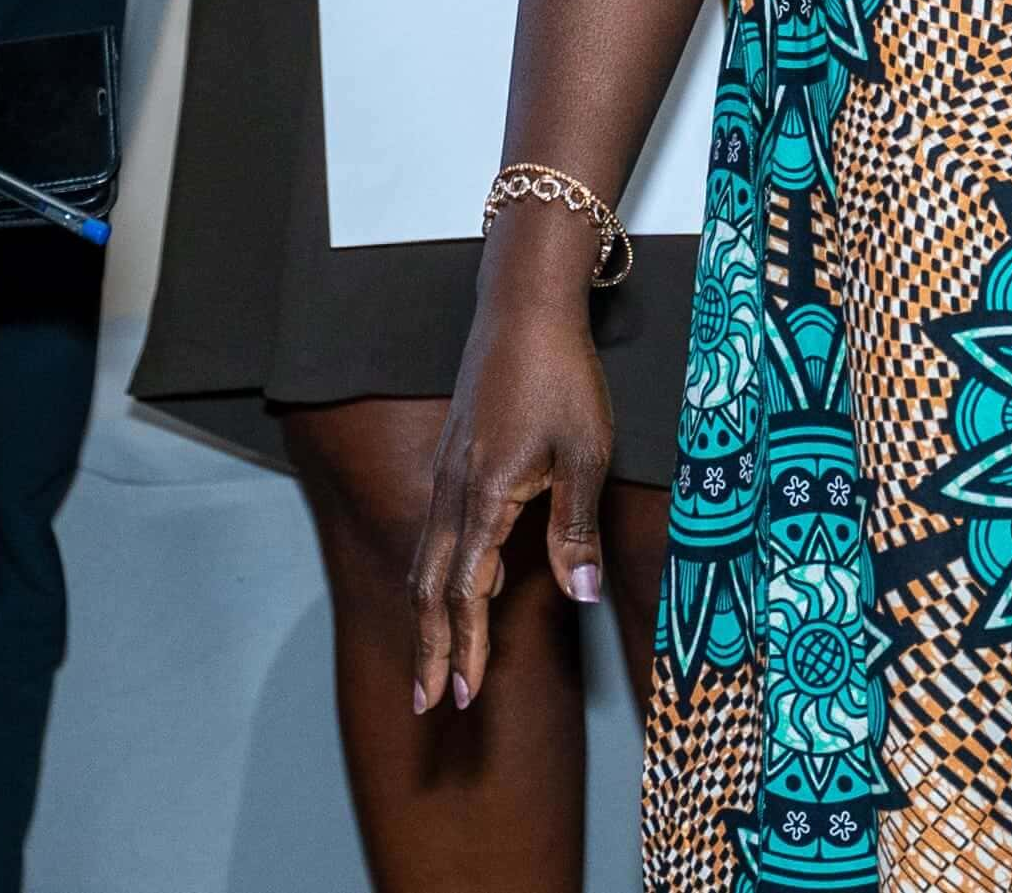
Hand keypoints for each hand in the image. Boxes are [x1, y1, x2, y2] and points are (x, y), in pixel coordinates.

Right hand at [407, 268, 622, 708]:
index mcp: (486, 496)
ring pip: (425, 563)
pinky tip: (448, 594)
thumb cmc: (562, 377)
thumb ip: (576, 527)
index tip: (465, 694)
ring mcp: (446, 476)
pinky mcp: (450, 463)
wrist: (523, 309)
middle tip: (428, 703)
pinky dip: (433, 578)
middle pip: (429, 588)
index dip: (466, 647)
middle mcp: (453, 493)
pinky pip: (433, 535)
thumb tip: (581, 596)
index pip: (466, 592)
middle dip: (430, 648)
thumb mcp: (586, 452)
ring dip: (427, 618)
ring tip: (431, 664)